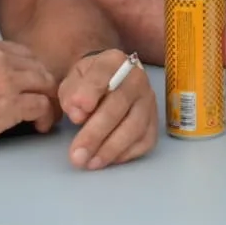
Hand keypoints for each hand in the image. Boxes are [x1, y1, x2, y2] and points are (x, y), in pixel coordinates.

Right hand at [0, 37, 59, 151]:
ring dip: (49, 102)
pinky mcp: (11, 105)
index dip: (33, 73)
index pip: (25, 55)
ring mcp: (8, 80)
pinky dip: (46, 117)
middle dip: (45, 86)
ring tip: (45, 116)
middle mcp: (0, 58)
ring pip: (46, 85)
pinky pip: (42, 106)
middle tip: (45, 103)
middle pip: (40, 68)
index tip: (33, 86)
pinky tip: (40, 125)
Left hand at [59, 49, 158, 169]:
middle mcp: (137, 78)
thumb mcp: (72, 81)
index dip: (89, 94)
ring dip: (111, 149)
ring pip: (135, 127)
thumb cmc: (88, 83)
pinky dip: (127, 154)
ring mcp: (149, 100)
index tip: (75, 116)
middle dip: (96, 134)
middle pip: (119, 105)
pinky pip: (145, 141)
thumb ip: (71, 93)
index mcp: (113, 61)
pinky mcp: (154, 120)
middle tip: (77, 156)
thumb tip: (79, 113)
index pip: (102, 75)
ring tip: (90, 163)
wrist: (110, 81)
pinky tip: (107, 160)